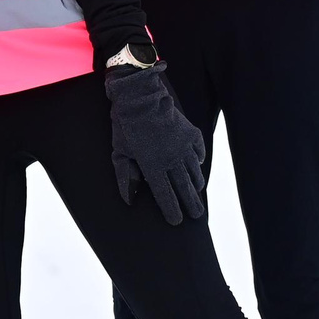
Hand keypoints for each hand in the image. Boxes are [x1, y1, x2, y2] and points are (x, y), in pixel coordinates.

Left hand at [107, 61, 206, 225]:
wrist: (140, 97)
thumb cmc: (125, 126)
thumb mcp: (119, 152)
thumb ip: (125, 176)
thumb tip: (130, 199)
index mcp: (153, 167)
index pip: (165, 196)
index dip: (172, 211)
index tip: (177, 221)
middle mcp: (172, 160)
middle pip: (185, 189)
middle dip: (191, 204)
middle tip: (197, 215)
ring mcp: (184, 147)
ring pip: (194, 172)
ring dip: (196, 185)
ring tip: (198, 193)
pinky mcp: (191, 134)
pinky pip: (199, 152)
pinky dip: (199, 161)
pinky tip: (198, 165)